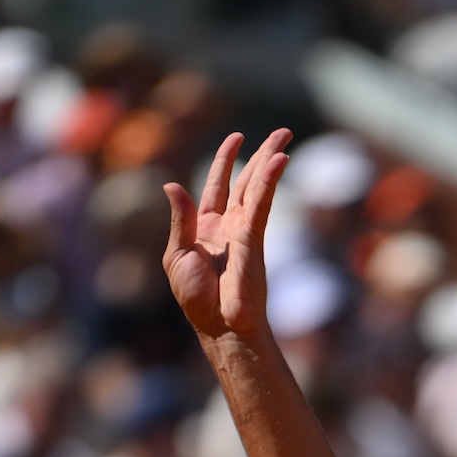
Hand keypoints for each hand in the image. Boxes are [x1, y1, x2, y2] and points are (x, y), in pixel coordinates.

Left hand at [163, 129, 291, 340]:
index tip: (236, 138)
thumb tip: (172, 185)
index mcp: (207, 226)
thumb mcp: (177, 254)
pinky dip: (270, 180)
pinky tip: (279, 161)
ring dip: (271, 159)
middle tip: (281, 132)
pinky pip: (262, 202)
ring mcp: (245, 229)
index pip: (219, 183)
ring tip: (285, 135)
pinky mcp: (254, 237)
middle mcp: (230, 223)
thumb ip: (180, 219)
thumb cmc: (195, 297)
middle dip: (262, 153)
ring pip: (258, 185)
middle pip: (247, 179)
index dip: (227, 159)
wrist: (218, 324)